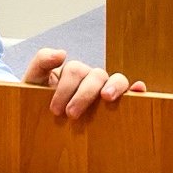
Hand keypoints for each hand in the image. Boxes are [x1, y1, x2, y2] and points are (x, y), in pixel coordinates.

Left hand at [21, 48, 145, 119]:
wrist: (39, 119)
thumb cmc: (38, 99)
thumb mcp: (33, 81)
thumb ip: (41, 62)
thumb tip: (62, 53)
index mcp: (73, 72)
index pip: (74, 70)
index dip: (66, 88)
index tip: (55, 109)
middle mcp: (91, 78)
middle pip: (95, 75)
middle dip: (84, 94)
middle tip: (70, 114)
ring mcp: (105, 90)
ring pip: (116, 79)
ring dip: (114, 87)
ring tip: (107, 98)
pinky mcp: (116, 103)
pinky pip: (130, 93)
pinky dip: (136, 89)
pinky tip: (139, 90)